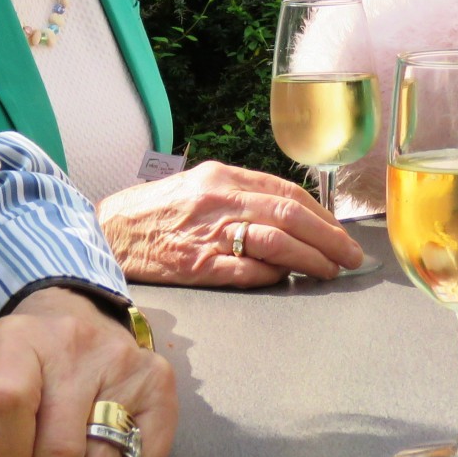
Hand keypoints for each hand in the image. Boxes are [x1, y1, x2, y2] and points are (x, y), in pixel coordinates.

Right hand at [97, 161, 365, 286]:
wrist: (107, 231)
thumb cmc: (156, 211)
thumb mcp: (199, 186)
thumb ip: (241, 196)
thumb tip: (288, 215)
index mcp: (222, 177)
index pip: (287, 193)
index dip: (322, 215)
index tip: (341, 233)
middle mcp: (219, 200)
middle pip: (290, 217)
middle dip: (328, 239)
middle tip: (350, 257)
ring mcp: (209, 233)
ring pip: (275, 243)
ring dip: (310, 260)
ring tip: (328, 271)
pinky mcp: (197, 265)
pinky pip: (246, 270)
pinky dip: (272, 275)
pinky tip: (286, 279)